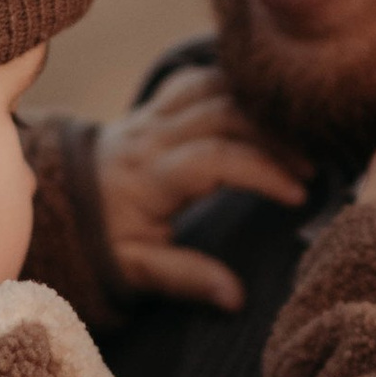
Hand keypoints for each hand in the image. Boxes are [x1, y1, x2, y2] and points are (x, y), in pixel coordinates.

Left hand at [93, 65, 305, 310]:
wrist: (64, 202)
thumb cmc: (106, 239)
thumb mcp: (136, 270)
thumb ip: (186, 278)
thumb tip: (236, 298)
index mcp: (149, 176)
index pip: (216, 158)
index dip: (263, 171)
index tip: (299, 194)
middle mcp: (152, 135)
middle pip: (223, 113)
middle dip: (274, 136)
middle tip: (312, 165)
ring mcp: (153, 113)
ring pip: (215, 87)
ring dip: (260, 107)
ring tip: (297, 136)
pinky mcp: (158, 103)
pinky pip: (200, 78)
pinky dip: (235, 86)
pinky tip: (264, 108)